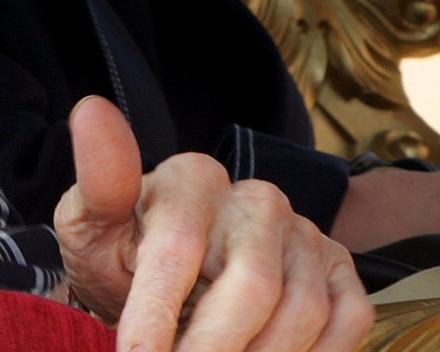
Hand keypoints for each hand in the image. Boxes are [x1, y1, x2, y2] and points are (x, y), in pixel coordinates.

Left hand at [53, 97, 371, 351]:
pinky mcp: (336, 267)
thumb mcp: (91, 223)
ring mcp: (303, 233)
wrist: (170, 276)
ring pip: (303, 311)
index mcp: (194, 179)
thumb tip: (91, 111)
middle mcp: (257, 199)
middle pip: (252, 287)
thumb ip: (99, 181)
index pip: (180, 248)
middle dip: (212, 349)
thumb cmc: (125, 252)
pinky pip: (348, 319)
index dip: (155, 316)